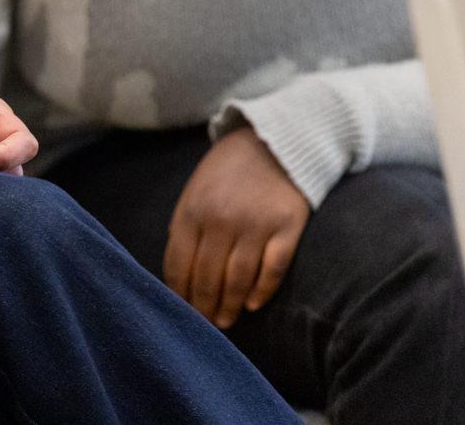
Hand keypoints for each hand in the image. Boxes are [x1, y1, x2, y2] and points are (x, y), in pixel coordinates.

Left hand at [163, 127, 309, 329]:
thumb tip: (177, 271)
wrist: (276, 140)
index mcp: (193, 210)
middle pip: (207, 276)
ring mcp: (256, 224)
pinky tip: (254, 304)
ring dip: (230, 305)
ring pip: (238, 278)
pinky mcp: (287, 226)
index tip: (181, 310)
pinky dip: (262, 290)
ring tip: (226, 320)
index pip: (178, 264)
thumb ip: (184, 225)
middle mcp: (222, 219)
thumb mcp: (196, 189)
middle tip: (205, 324)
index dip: (178, 293)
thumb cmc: (229, 170)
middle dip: (203, 305)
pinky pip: (273, 268)